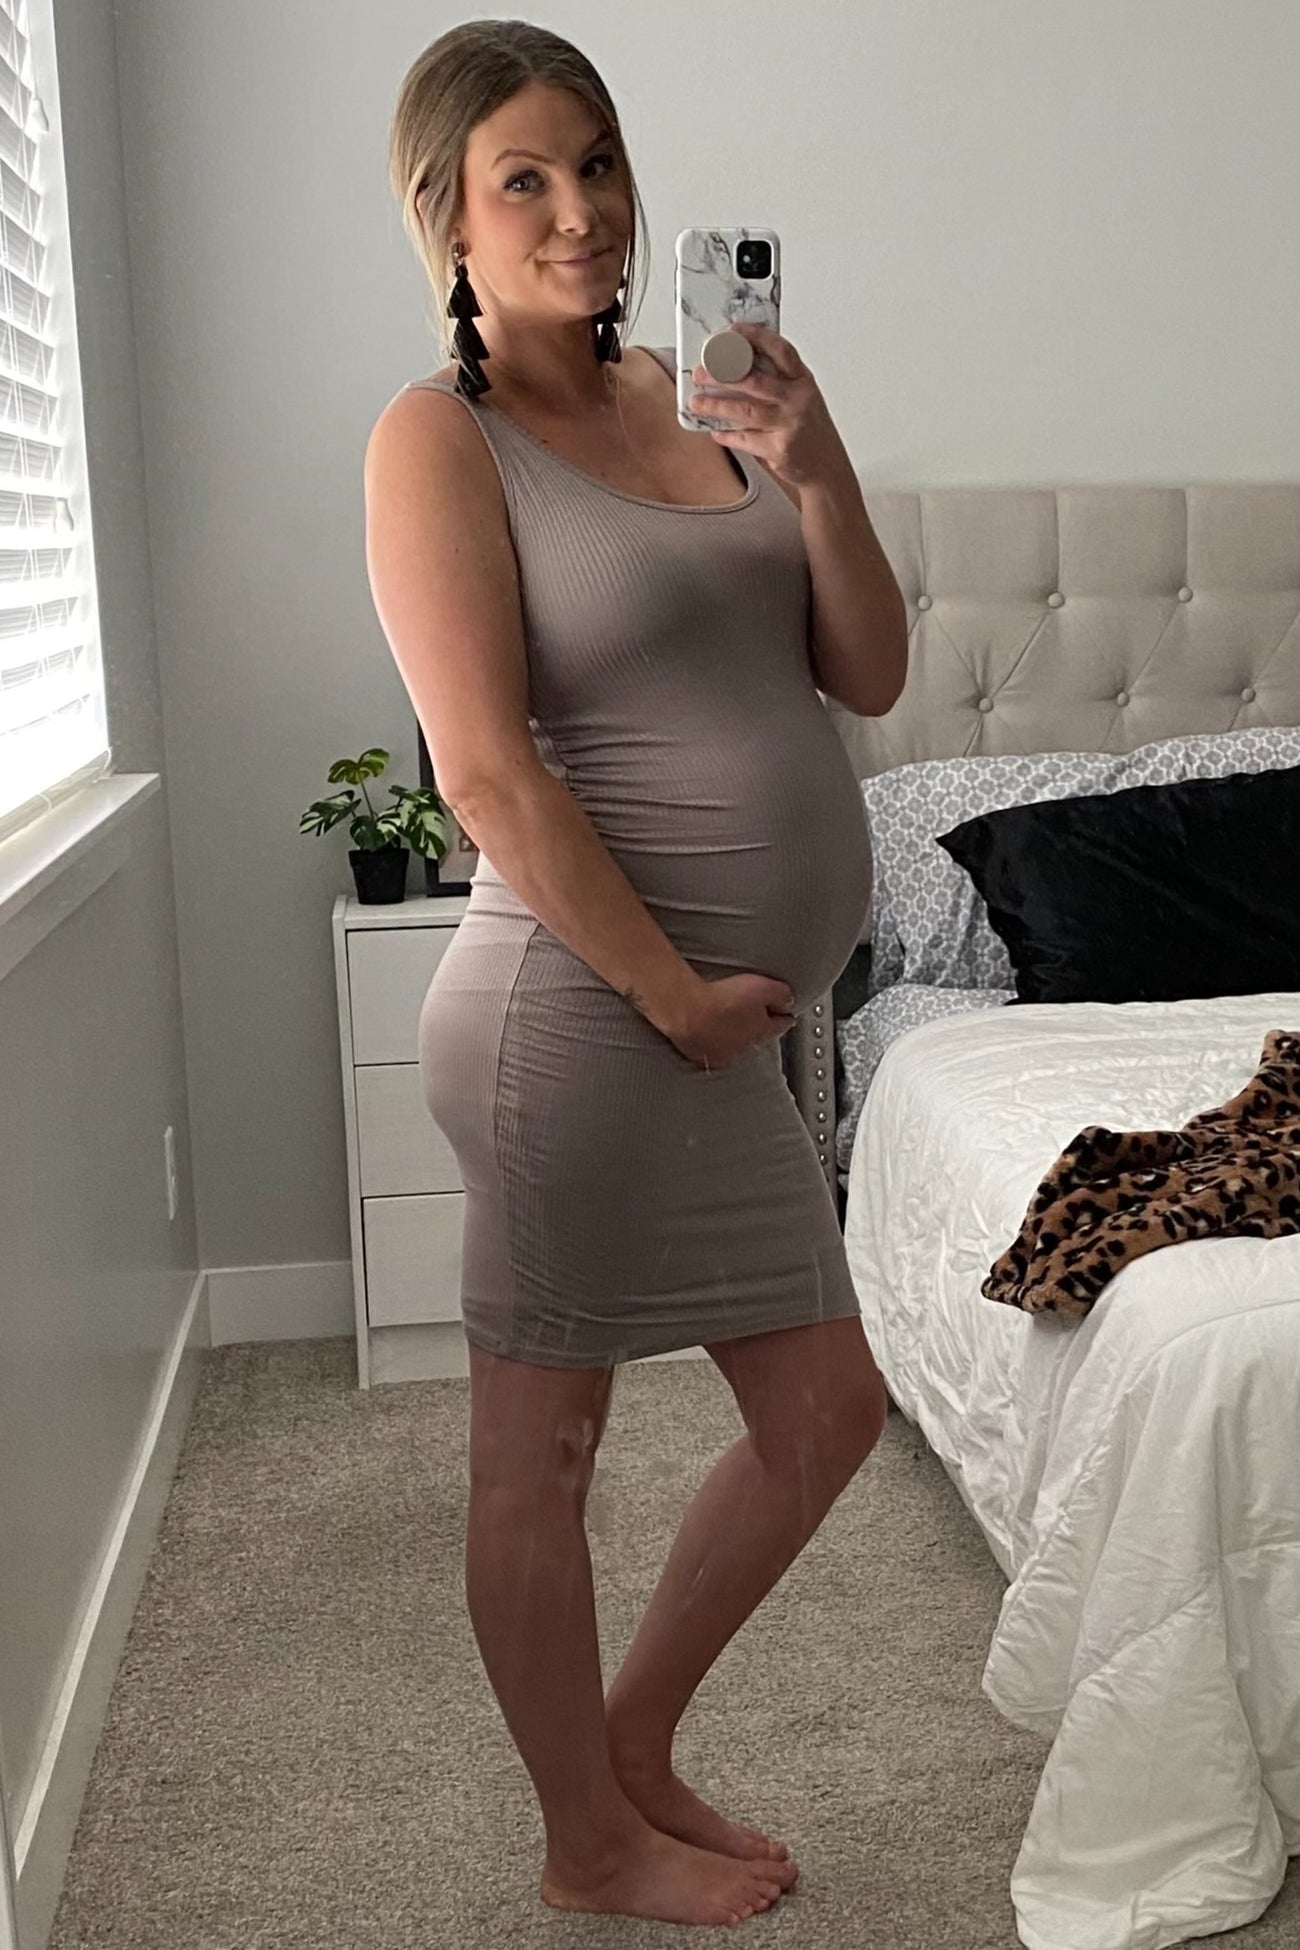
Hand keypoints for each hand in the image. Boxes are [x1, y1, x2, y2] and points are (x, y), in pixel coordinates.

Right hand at [664, 970, 797, 1070]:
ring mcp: (722, 1054)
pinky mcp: (700, 1056)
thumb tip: (789, 1000)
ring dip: (733, 1036)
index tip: (787, 1015)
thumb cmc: (721, 999)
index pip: (781, 1025)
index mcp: (762, 1030)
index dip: (785, 1017)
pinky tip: (705, 1032)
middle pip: (757, 1037)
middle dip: (758, 1027)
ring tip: (726, 1022)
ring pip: (734, 1046)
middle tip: (754, 1016)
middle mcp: (744, 1047)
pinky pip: (710, 1050)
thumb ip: (781, 994)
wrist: (687, 1011)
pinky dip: (711, 1042)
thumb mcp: (763, 987)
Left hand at [686, 322, 847, 492]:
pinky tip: (715, 431)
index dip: (756, 337)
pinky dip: (727, 436)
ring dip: (716, 406)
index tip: (732, 331)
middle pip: (755, 381)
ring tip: (696, 402)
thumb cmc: (809, 429)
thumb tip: (738, 368)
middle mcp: (798, 399)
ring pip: (746, 411)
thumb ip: (778, 382)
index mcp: (802, 380)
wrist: (827, 467)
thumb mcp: (802, 397)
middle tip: (700, 373)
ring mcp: (789, 425)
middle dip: (722, 375)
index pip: (780, 350)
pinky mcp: (779, 449)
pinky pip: (745, 440)